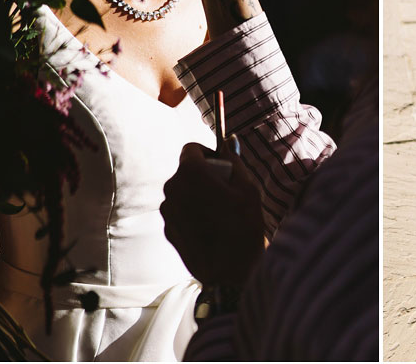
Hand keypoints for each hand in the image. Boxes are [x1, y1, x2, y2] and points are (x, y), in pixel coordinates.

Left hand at [161, 142, 264, 287]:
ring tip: (222, 214)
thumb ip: (234, 159)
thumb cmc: (243, 228)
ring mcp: (168, 211)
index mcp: (190, 172)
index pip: (192, 148)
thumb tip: (229, 140)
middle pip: (187, 171)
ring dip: (198, 195)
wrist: (229, 275)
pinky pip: (180, 212)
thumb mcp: (247, 188)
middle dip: (205, 176)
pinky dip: (193, 213)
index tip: (224, 167)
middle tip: (228, 193)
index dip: (209, 154)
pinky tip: (212, 229)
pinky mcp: (168, 230)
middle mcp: (172, 189)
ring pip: (183, 192)